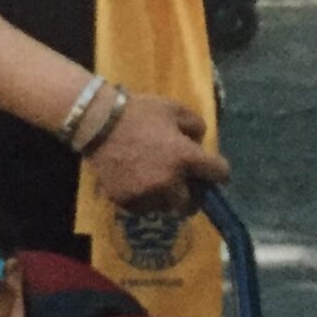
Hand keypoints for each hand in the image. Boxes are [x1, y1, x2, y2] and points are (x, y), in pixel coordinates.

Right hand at [88, 89, 230, 216]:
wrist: (98, 123)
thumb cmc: (139, 112)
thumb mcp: (174, 109)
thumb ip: (195, 125)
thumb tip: (199, 143)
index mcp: (186, 157)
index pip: (219, 173)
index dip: (219, 170)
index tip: (214, 171)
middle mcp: (170, 181)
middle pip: (192, 203)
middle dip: (192, 195)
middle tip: (186, 187)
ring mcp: (147, 194)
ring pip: (166, 207)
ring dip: (167, 198)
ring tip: (158, 183)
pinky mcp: (127, 202)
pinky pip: (144, 208)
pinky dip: (145, 199)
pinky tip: (139, 184)